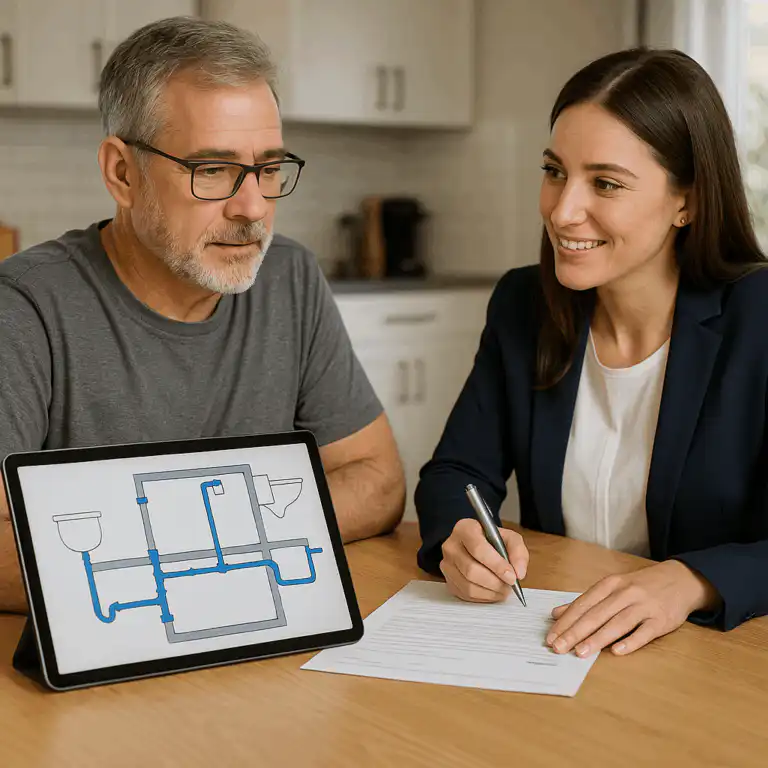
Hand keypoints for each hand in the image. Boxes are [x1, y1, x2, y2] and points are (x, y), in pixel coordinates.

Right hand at [440, 518, 528, 602]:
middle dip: (495, 582)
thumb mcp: (509, 537)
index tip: (512, 576)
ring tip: (503, 589)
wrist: (476, 546)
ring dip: (490, 592)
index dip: (496, 565)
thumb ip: (518, 551)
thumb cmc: (492, 541)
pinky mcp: (448, 580)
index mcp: (465, 529)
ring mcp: (447, 564)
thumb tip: (519, 573)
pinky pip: (465, 595)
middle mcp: (451, 546)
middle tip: (510, 585)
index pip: (478, 549)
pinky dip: (483, 597)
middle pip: (471, 570)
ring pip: (468, 585)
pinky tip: (493, 591)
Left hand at [545, 560, 720, 656]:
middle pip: (596, 614)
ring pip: (617, 623)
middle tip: (558, 648)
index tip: (551, 636)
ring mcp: (644, 606)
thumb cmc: (640, 586)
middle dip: (574, 632)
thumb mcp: (611, 587)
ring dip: (597, 638)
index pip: (583, 604)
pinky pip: (644, 632)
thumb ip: (585, 602)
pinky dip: (630, 642)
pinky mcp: (661, 619)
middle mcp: (625, 593)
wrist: (679, 579)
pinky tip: (616, 652)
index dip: (565, 621)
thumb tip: (557, 614)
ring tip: (580, 652)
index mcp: (610, 584)